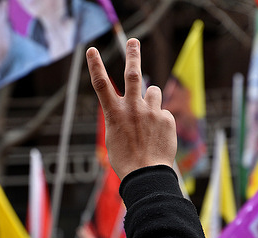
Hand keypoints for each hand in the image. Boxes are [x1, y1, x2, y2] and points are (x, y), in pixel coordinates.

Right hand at [86, 38, 176, 179]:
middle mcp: (132, 108)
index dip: (95, 65)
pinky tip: (157, 135)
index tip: (91, 50)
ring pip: (153, 91)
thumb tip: (135, 104)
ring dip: (150, 98)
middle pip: (132, 74)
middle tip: (133, 41)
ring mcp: (151, 112)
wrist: (147, 175)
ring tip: (149, 116)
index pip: (100, 84)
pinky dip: (159, 119)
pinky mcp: (166, 118)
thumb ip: (122, 116)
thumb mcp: (114, 136)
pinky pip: (162, 111)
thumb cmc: (126, 159)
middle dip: (132, 55)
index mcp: (114, 113)